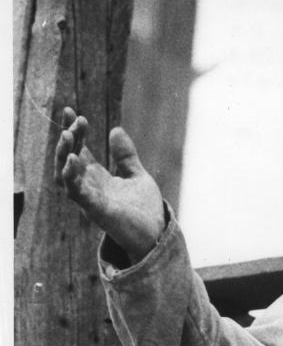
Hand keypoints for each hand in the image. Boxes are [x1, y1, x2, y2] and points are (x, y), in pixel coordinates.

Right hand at [54, 107, 165, 262]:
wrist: (156, 235)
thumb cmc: (144, 209)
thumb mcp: (136, 175)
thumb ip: (125, 155)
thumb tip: (116, 129)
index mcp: (97, 177)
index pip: (78, 150)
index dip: (73, 131)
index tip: (70, 110)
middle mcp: (89, 187)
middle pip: (69, 159)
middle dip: (69, 139)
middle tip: (77, 121)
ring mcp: (90, 199)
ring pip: (65, 175)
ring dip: (64, 155)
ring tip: (68, 135)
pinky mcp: (96, 210)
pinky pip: (76, 193)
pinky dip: (71, 176)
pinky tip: (73, 159)